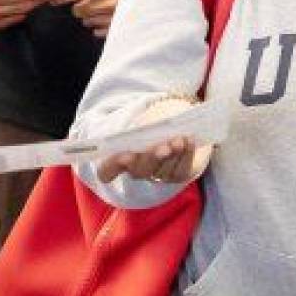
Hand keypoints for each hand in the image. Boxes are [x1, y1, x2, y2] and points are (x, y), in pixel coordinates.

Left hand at [51, 0, 129, 36]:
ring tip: (102, 8)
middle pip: (77, 11)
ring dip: (90, 16)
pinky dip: (99, 26)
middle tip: (91, 1)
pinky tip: (107, 16)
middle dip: (80, 6)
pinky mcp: (116, 27)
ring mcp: (111, 16)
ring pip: (87, 22)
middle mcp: (105, 1)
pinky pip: (96, 31)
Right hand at [93, 97, 210, 183]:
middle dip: (151, 158)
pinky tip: (189, 141)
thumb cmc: (155, 121)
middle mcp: (137, 170)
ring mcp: (157, 175)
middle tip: (162, 148)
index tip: (123, 155)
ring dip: (172, 154)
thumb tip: (152, 129)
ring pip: (162, 171)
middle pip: (139, 171)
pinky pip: (181, 170)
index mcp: (120, 156)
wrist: (179, 127)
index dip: (111, 166)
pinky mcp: (177, 176)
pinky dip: (186, 155)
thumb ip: (144, 127)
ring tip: (179, 140)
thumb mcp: (146, 119)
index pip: (106, 170)